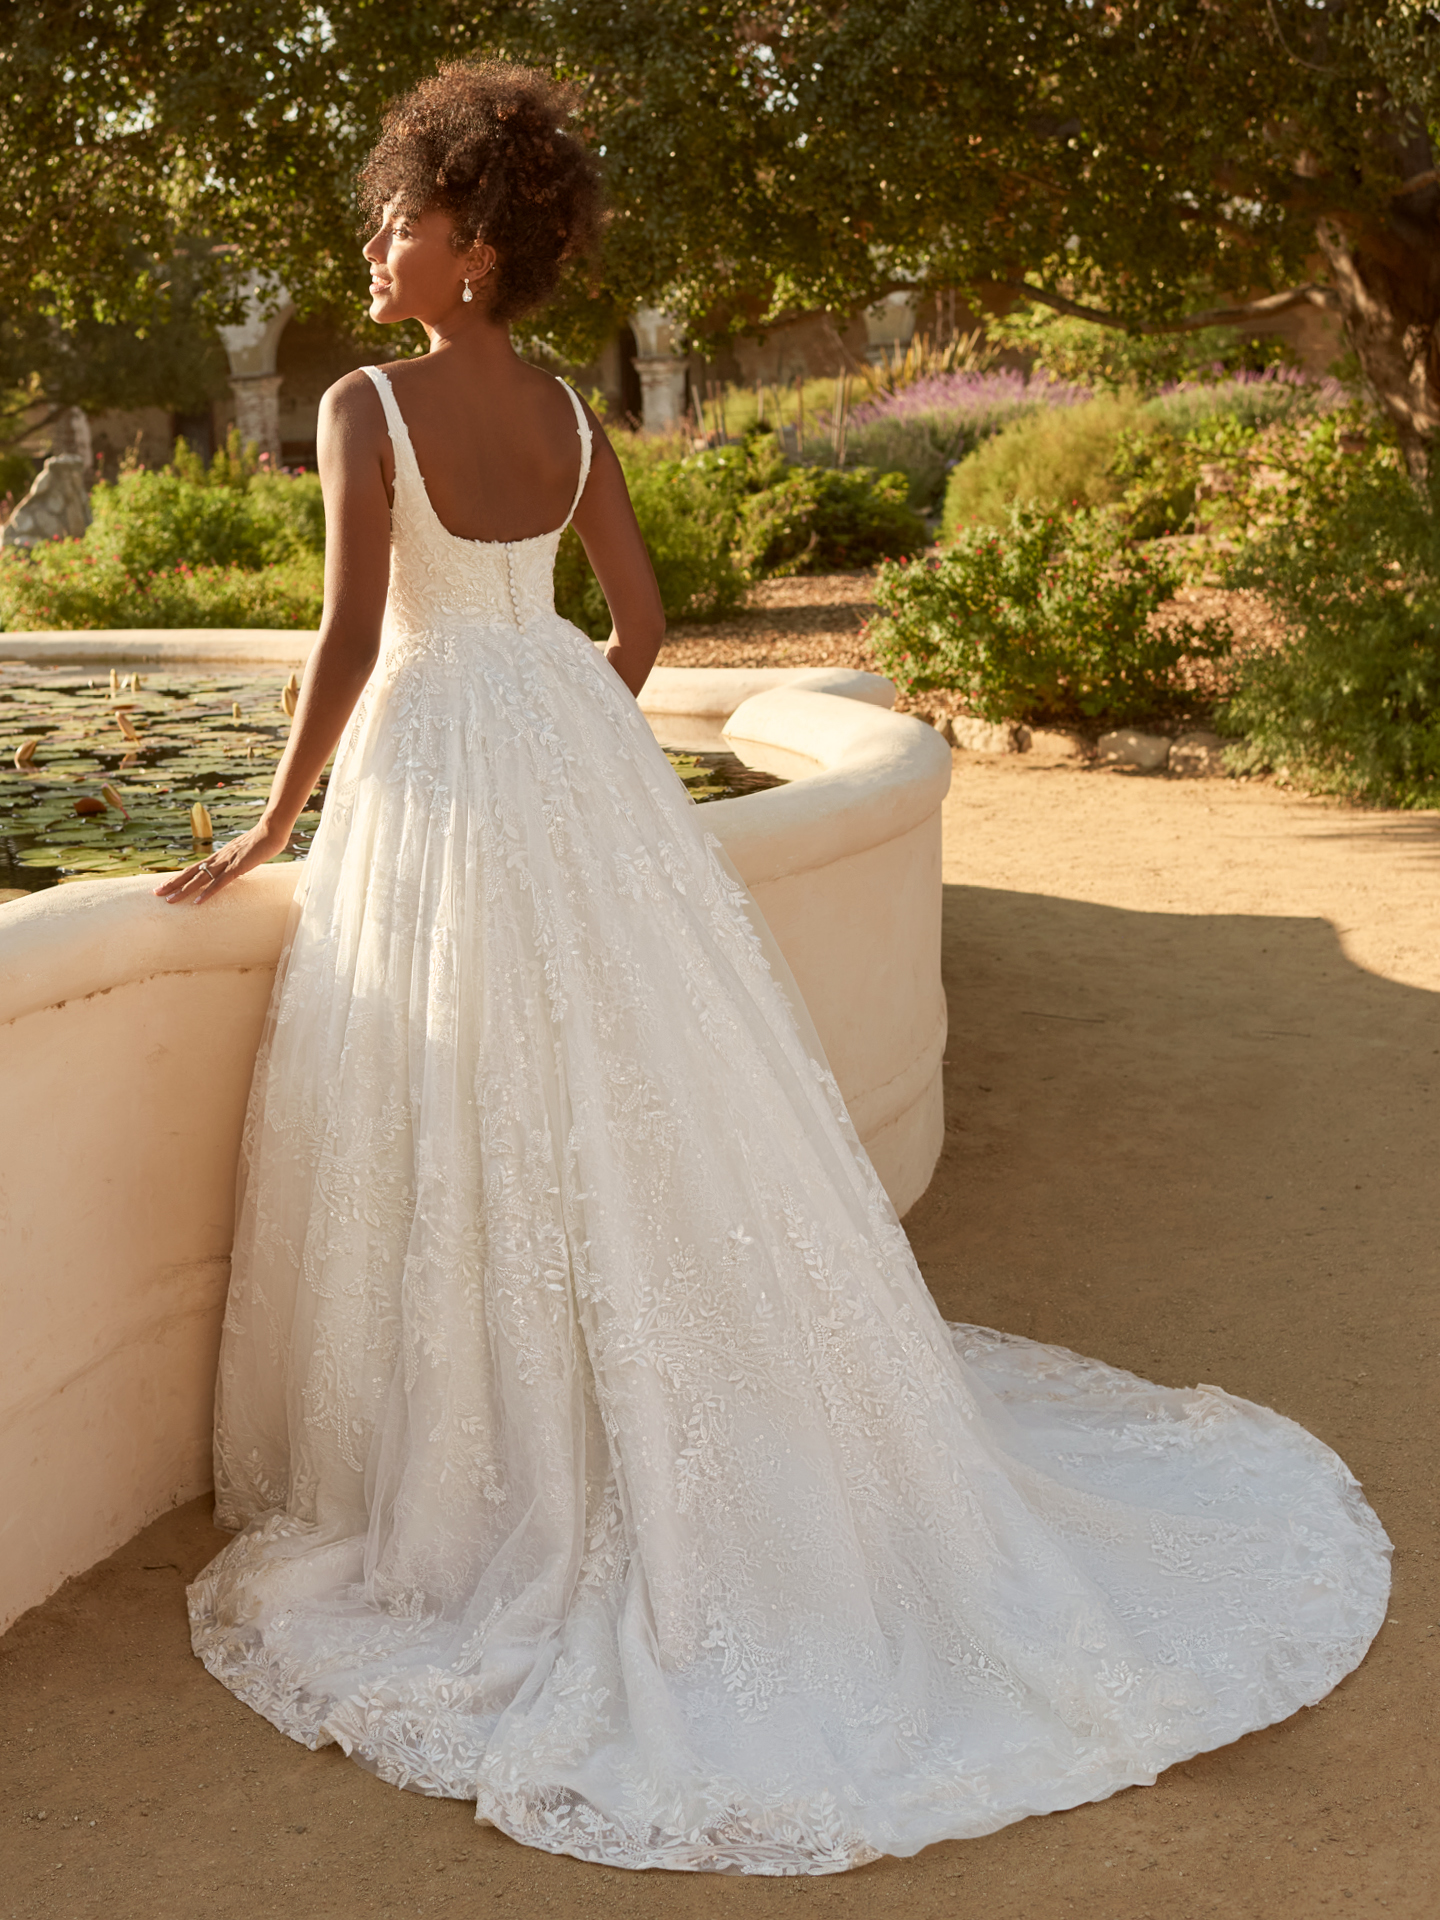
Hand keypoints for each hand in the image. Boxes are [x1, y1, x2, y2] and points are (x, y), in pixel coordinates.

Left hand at [152, 819, 293, 906]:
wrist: (271, 830)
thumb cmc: (261, 841)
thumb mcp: (244, 854)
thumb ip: (236, 862)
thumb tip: (233, 870)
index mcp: (218, 856)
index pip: (193, 868)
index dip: (178, 877)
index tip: (165, 885)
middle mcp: (218, 859)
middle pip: (190, 873)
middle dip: (172, 884)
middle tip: (156, 893)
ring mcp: (226, 863)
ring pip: (199, 879)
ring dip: (183, 890)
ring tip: (169, 900)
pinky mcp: (237, 868)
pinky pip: (219, 883)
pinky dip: (207, 893)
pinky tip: (197, 902)